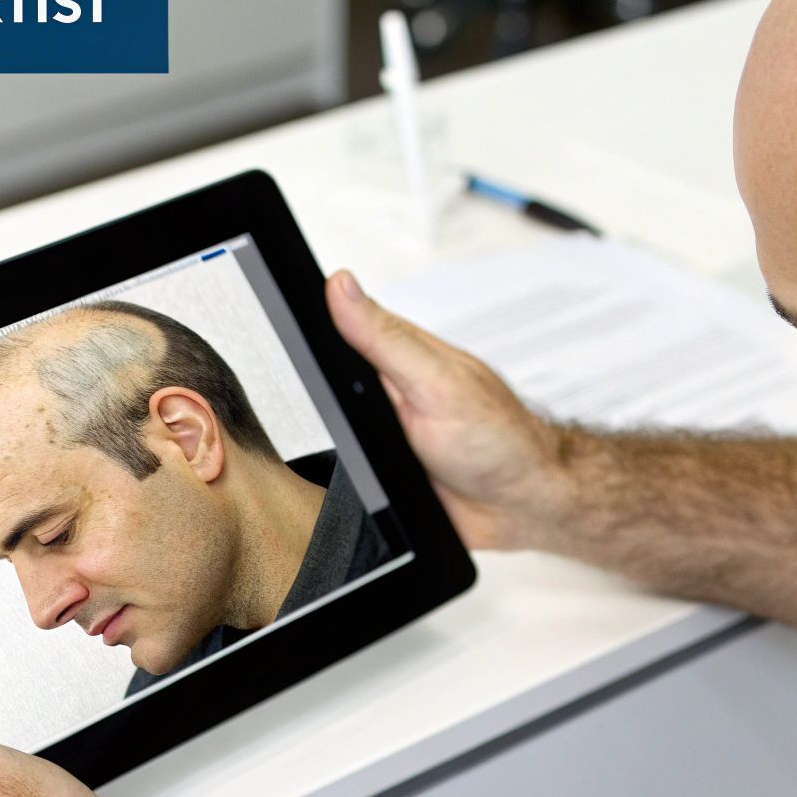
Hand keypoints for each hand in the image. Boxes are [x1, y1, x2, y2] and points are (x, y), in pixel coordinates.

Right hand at [325, 269, 567, 549]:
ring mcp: (387, 432)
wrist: (526, 510)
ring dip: (329, 443)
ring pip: (332, 429)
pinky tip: (353, 481)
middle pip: (328, 381)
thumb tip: (341, 286)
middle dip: (313, 395)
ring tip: (354, 447)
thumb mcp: (437, 382)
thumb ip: (387, 339)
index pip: (340, 325)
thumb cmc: (500, 440)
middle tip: (324, 407)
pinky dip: (344, 480)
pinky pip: (347, 473)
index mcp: (403, 354)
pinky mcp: (385, 473)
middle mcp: (393, 389)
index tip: (270, 312)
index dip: (305, 322)